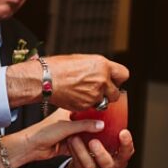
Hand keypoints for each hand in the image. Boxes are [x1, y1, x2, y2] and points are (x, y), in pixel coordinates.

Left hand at [4, 116, 105, 167]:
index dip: (97, 109)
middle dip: (98, 124)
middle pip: (88, 121)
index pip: (87, 108)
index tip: (109, 110)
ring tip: (107, 136)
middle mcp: (70, 120)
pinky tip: (98, 146)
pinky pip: (83, 144)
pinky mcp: (70, 144)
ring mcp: (70, 132)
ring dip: (93, 136)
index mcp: (68, 111)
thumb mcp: (66, 126)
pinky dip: (89, 145)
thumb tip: (100, 125)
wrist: (31, 147)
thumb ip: (84, 125)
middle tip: (111, 125)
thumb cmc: (42, 132)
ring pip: (86, 133)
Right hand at [6, 55, 128, 110]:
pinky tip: (77, 97)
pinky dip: (87, 105)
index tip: (113, 80)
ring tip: (85, 94)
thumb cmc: (59, 67)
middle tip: (98, 90)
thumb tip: (104, 73)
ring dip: (98, 100)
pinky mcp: (86, 106)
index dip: (118, 79)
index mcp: (102, 65)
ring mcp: (94, 95)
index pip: (123, 74)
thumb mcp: (82, 60)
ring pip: (104, 103)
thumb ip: (97, 68)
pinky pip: (92, 108)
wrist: (44, 79)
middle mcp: (101, 80)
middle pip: (116, 93)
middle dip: (109, 93)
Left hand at [63, 129, 134, 167]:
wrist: (79, 164)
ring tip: (73, 138)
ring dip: (81, 151)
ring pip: (91, 166)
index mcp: (120, 155)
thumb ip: (103, 128)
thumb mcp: (102, 136)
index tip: (123, 132)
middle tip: (93, 142)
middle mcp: (112, 165)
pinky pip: (79, 165)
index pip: (127, 151)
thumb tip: (104, 108)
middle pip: (109, 163)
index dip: (126, 143)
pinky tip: (69, 142)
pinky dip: (74, 152)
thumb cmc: (94, 144)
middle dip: (101, 153)